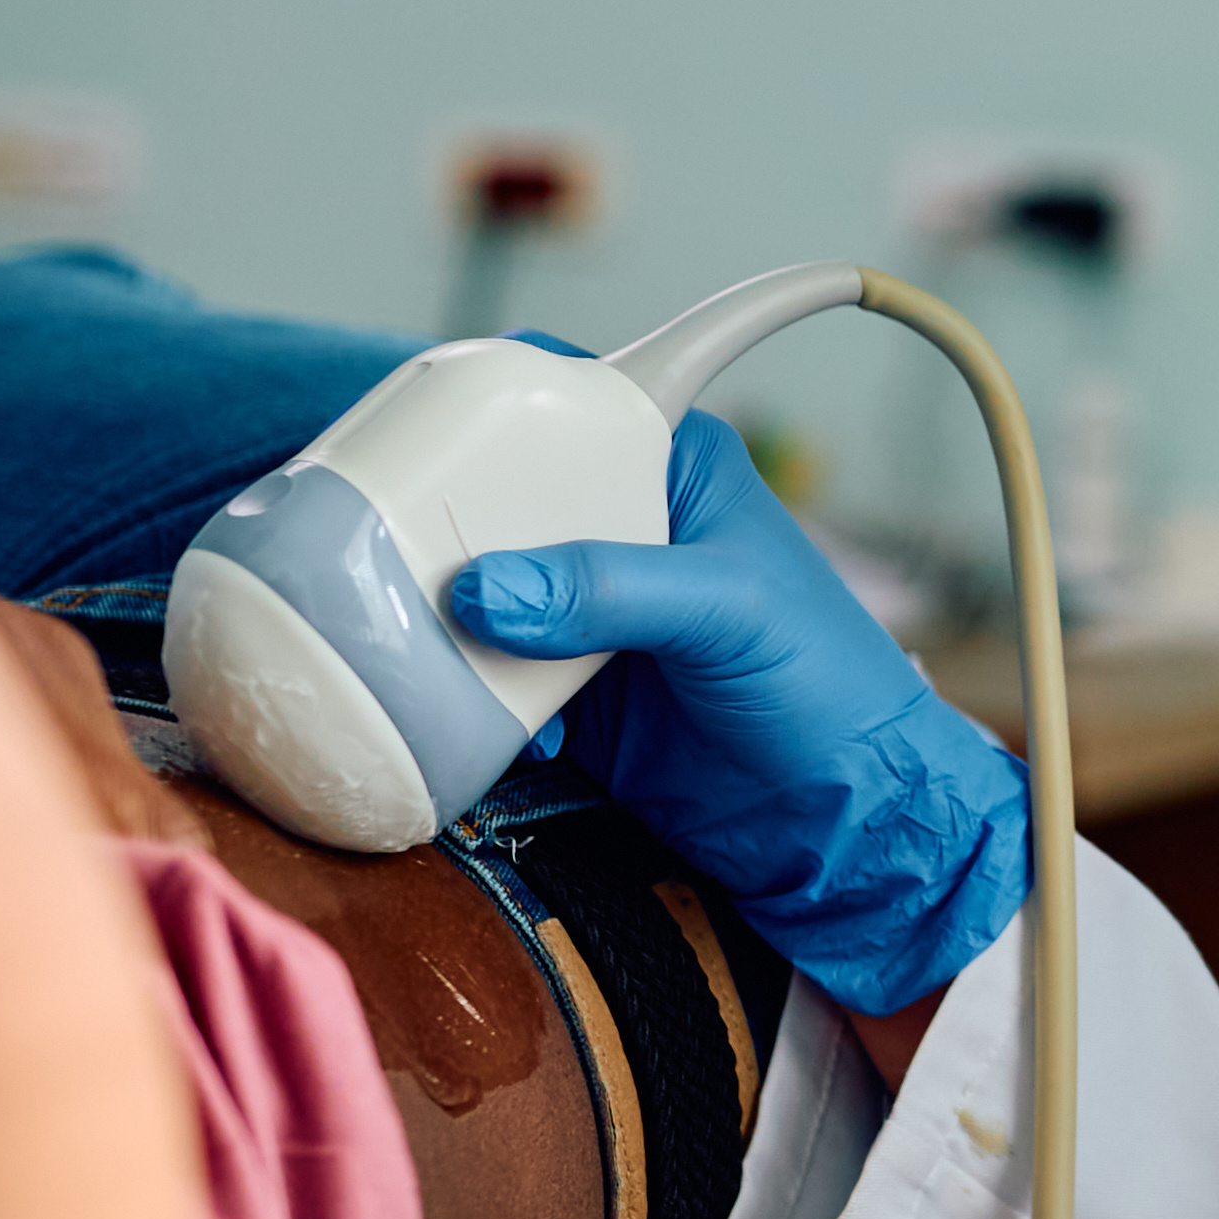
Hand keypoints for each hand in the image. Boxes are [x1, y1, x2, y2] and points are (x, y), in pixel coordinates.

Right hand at [446, 414, 1020, 1014]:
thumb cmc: (827, 687)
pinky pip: (482, 674)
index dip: (483, 404)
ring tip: (401, 635)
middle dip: (434, 526)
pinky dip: (463, 691)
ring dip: (437, 616)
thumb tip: (484, 589)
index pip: (562, 399)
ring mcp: (584, 608)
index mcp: (671, 466)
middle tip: (375, 553)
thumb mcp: (731, 612)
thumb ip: (613, 589)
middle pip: (490, 496)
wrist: (843, 818)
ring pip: (474, 587)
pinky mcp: (563, 689)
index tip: (402, 434)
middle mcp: (617, 526)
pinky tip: (469, 712)